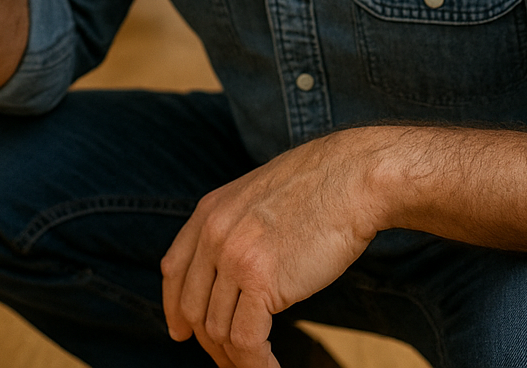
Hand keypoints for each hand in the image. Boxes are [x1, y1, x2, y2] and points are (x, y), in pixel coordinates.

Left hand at [160, 131, 384, 367]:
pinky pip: (246, 340)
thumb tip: (233, 271)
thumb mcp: (258, 198)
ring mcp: (234, 257)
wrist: (353, 178)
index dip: (174, 307)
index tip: (181, 332)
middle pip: (193, 306)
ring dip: (236, 359)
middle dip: (209, 342)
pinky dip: (256, 365)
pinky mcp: (262, 280)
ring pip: (218, 329)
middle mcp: (213, 234)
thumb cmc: (320, 188)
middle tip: (232, 360)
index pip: (173, 270)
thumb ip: (236, 227)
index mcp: (208, 212)